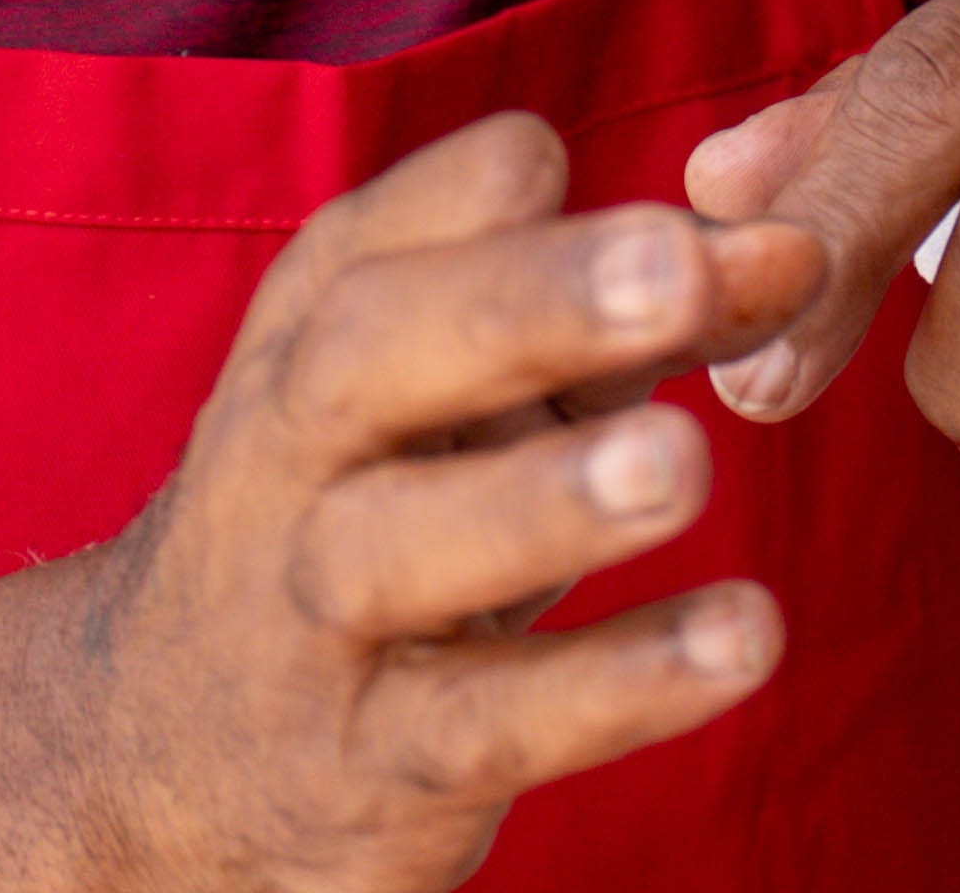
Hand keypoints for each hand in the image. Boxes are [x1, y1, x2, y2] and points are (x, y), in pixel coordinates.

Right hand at [79, 109, 826, 890]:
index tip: (666, 191)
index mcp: (313, 331)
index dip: (520, 199)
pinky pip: (480, 723)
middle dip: (524, 301)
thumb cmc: (379, 510)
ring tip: (685, 462)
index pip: (388, 230)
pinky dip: (613, 684)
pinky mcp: (365, 766)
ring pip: (395, 546)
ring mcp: (310, 616)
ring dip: (543, 497)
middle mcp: (287, 453)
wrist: (168, 753)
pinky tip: (739, 638)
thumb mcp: (476, 397)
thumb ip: (636, 315)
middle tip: (678, 267)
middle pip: (368, 352)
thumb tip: (791, 249)